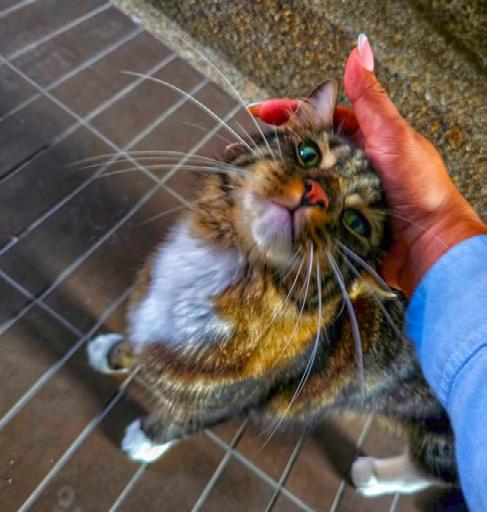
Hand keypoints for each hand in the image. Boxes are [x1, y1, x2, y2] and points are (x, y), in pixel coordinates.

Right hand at [248, 35, 486, 296]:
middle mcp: (350, 163)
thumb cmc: (420, 188)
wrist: (427, 245)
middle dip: (280, 145)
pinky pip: (309, 207)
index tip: (261, 112)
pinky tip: (274, 205)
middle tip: (250, 147)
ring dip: (282, 176)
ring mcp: (342, 191)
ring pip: (305, 178)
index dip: (291, 111)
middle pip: (308, 147)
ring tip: (254, 176)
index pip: (320, 116)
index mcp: (364, 137)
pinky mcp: (338, 218)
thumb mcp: (395, 137)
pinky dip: (292, 205)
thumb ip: (372, 101)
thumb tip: (358, 52)